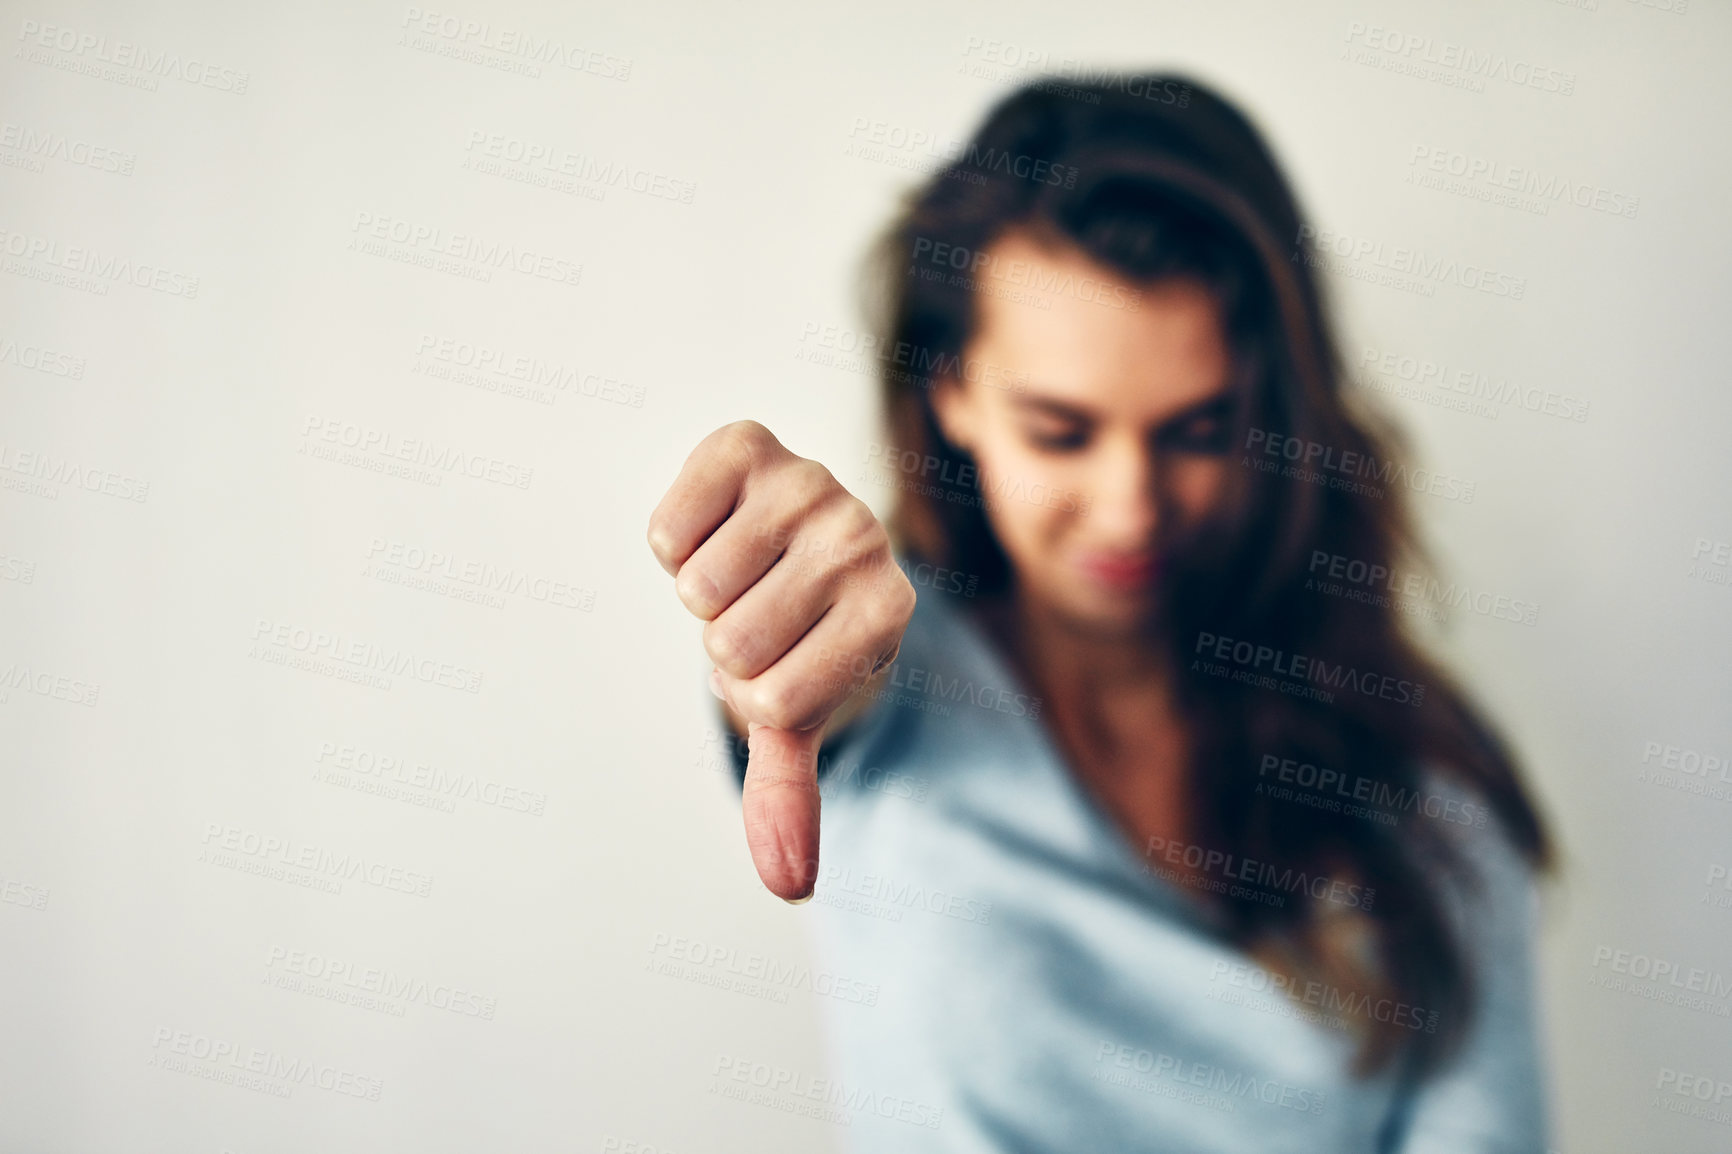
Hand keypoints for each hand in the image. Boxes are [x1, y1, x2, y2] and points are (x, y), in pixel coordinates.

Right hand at [648, 421, 916, 901]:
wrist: (793, 543)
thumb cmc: (799, 639)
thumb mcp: (798, 716)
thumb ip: (790, 797)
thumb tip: (789, 886)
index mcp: (889, 608)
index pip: (776, 702)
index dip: (755, 697)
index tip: (784, 665)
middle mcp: (863, 536)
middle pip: (731, 644)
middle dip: (726, 645)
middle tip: (758, 617)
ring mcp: (811, 483)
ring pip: (699, 587)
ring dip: (701, 595)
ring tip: (741, 576)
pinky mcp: (748, 444)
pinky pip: (669, 528)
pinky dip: (672, 543)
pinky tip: (715, 532)